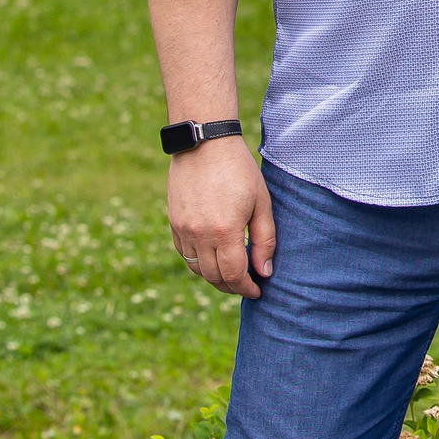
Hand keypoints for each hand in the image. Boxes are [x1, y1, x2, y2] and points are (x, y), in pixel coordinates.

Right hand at [168, 138, 274, 298]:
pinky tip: (213, 258)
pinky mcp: (173, 224)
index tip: (257, 292)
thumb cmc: (239, 171)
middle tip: (246, 286)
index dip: (246, 287)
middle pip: (214, 277)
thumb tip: (264, 271)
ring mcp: (183, 230)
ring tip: (232, 275)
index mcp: (224, 231)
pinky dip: (199, 263)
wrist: (204, 146)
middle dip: (232, 286)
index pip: (233, 274)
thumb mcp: (261, 203)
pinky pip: (185, 255)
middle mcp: (199, 235)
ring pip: (197, 269)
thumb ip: (265, 239)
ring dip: (214, 277)